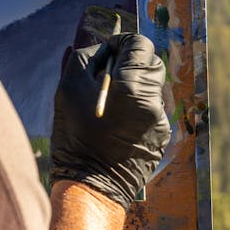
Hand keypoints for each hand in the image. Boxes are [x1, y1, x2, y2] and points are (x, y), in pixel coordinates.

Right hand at [50, 33, 170, 211]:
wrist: (90, 186)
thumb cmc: (75, 136)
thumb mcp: (68, 88)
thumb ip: (85, 58)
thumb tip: (102, 48)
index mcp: (131, 86)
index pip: (140, 44)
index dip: (122, 43)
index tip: (108, 51)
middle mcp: (152, 101)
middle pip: (151, 63)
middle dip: (131, 63)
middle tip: (108, 75)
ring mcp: (160, 120)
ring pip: (152, 87)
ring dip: (134, 86)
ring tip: (111, 103)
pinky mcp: (161, 136)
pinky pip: (152, 109)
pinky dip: (137, 108)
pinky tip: (117, 123)